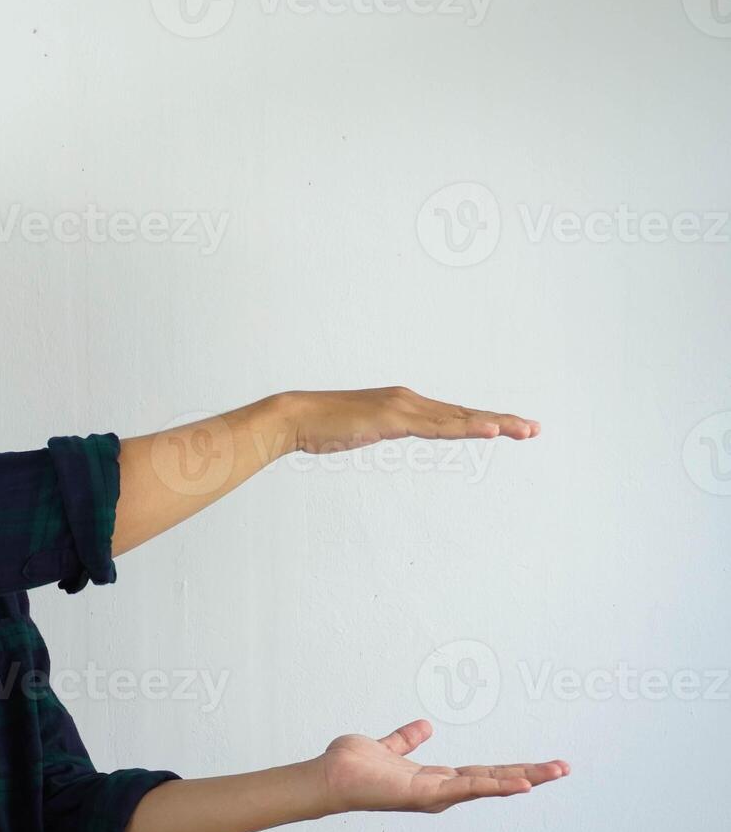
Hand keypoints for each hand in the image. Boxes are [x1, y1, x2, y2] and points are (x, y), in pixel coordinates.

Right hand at [278, 386, 540, 454]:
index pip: (453, 415)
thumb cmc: (322, 427)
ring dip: (495, 424)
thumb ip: (382, 428)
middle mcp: (410, 400)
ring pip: (459, 418)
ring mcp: (403, 407)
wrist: (295, 418)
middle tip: (536, 430)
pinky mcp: (394, 418)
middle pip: (465, 413)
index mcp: (404, 404)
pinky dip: (467, 427)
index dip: (485, 421)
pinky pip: (438, 426)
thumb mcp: (363, 431)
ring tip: (525, 431)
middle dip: (503, 421)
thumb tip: (391, 431)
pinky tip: (491, 431)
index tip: (513, 429)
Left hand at [315, 718, 569, 814]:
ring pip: (487, 785)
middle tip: (565, 768)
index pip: (483, 772)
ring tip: (554, 772)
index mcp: (435, 778)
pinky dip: (492, 787)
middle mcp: (440, 790)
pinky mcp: (424, 795)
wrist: (328, 777)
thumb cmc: (352, 767)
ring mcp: (435, 795)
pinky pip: (464, 789)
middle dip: (530, 775)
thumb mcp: (387, 748)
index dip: (512, 769)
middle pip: (494, 780)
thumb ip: (405, 740)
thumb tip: (425, 726)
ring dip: (521, 778)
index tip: (542, 766)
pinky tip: (519, 785)